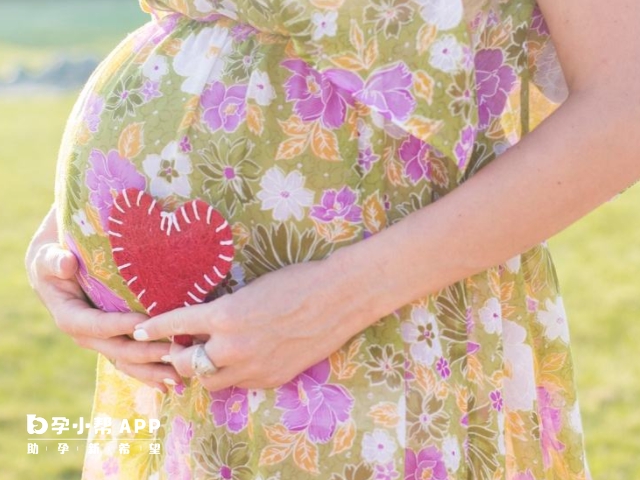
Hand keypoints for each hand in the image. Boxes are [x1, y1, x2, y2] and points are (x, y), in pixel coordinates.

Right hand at [25, 206, 182, 392]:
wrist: (58, 271)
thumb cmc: (55, 260)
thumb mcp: (48, 257)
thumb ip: (55, 261)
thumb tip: (66, 263)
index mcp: (70, 318)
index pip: (96, 325)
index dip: (119, 325)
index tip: (144, 323)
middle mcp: (87, 336)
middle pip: (118, 350)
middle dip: (146, 353)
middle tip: (173, 352)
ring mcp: (102, 343)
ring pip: (128, 362)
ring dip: (153, 370)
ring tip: (179, 375)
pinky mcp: (115, 343)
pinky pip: (134, 362)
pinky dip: (151, 372)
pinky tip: (172, 381)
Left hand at [130, 256, 374, 391]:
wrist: (338, 298)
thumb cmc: (297, 281)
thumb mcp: (251, 289)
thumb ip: (224, 311)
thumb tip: (207, 322)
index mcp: (224, 315)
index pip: (175, 324)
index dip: (152, 328)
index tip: (137, 331)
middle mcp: (232, 346)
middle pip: (185, 364)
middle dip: (176, 356)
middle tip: (179, 348)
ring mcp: (253, 367)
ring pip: (210, 381)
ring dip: (203, 369)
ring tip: (209, 357)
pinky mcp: (271, 379)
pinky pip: (240, 384)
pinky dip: (234, 374)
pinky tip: (243, 360)